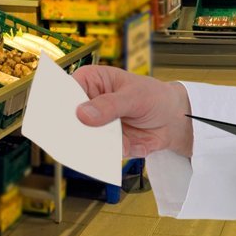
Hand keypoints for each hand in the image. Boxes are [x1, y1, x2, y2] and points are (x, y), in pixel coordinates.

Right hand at [73, 66, 193, 158]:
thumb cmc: (154, 97)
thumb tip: (83, 114)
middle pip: (70, 120)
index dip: (60, 104)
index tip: (65, 117)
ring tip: (114, 144)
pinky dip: (115, 153)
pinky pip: (101, 154)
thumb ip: (110, 105)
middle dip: (76, 131)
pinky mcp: (104, 145)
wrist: (174, 120)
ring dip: (97, 145)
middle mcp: (87, 104)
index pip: (66, 91)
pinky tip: (133, 145)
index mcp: (89, 81)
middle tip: (81, 137)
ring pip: (83, 140)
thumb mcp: (135, 96)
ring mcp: (95, 126)